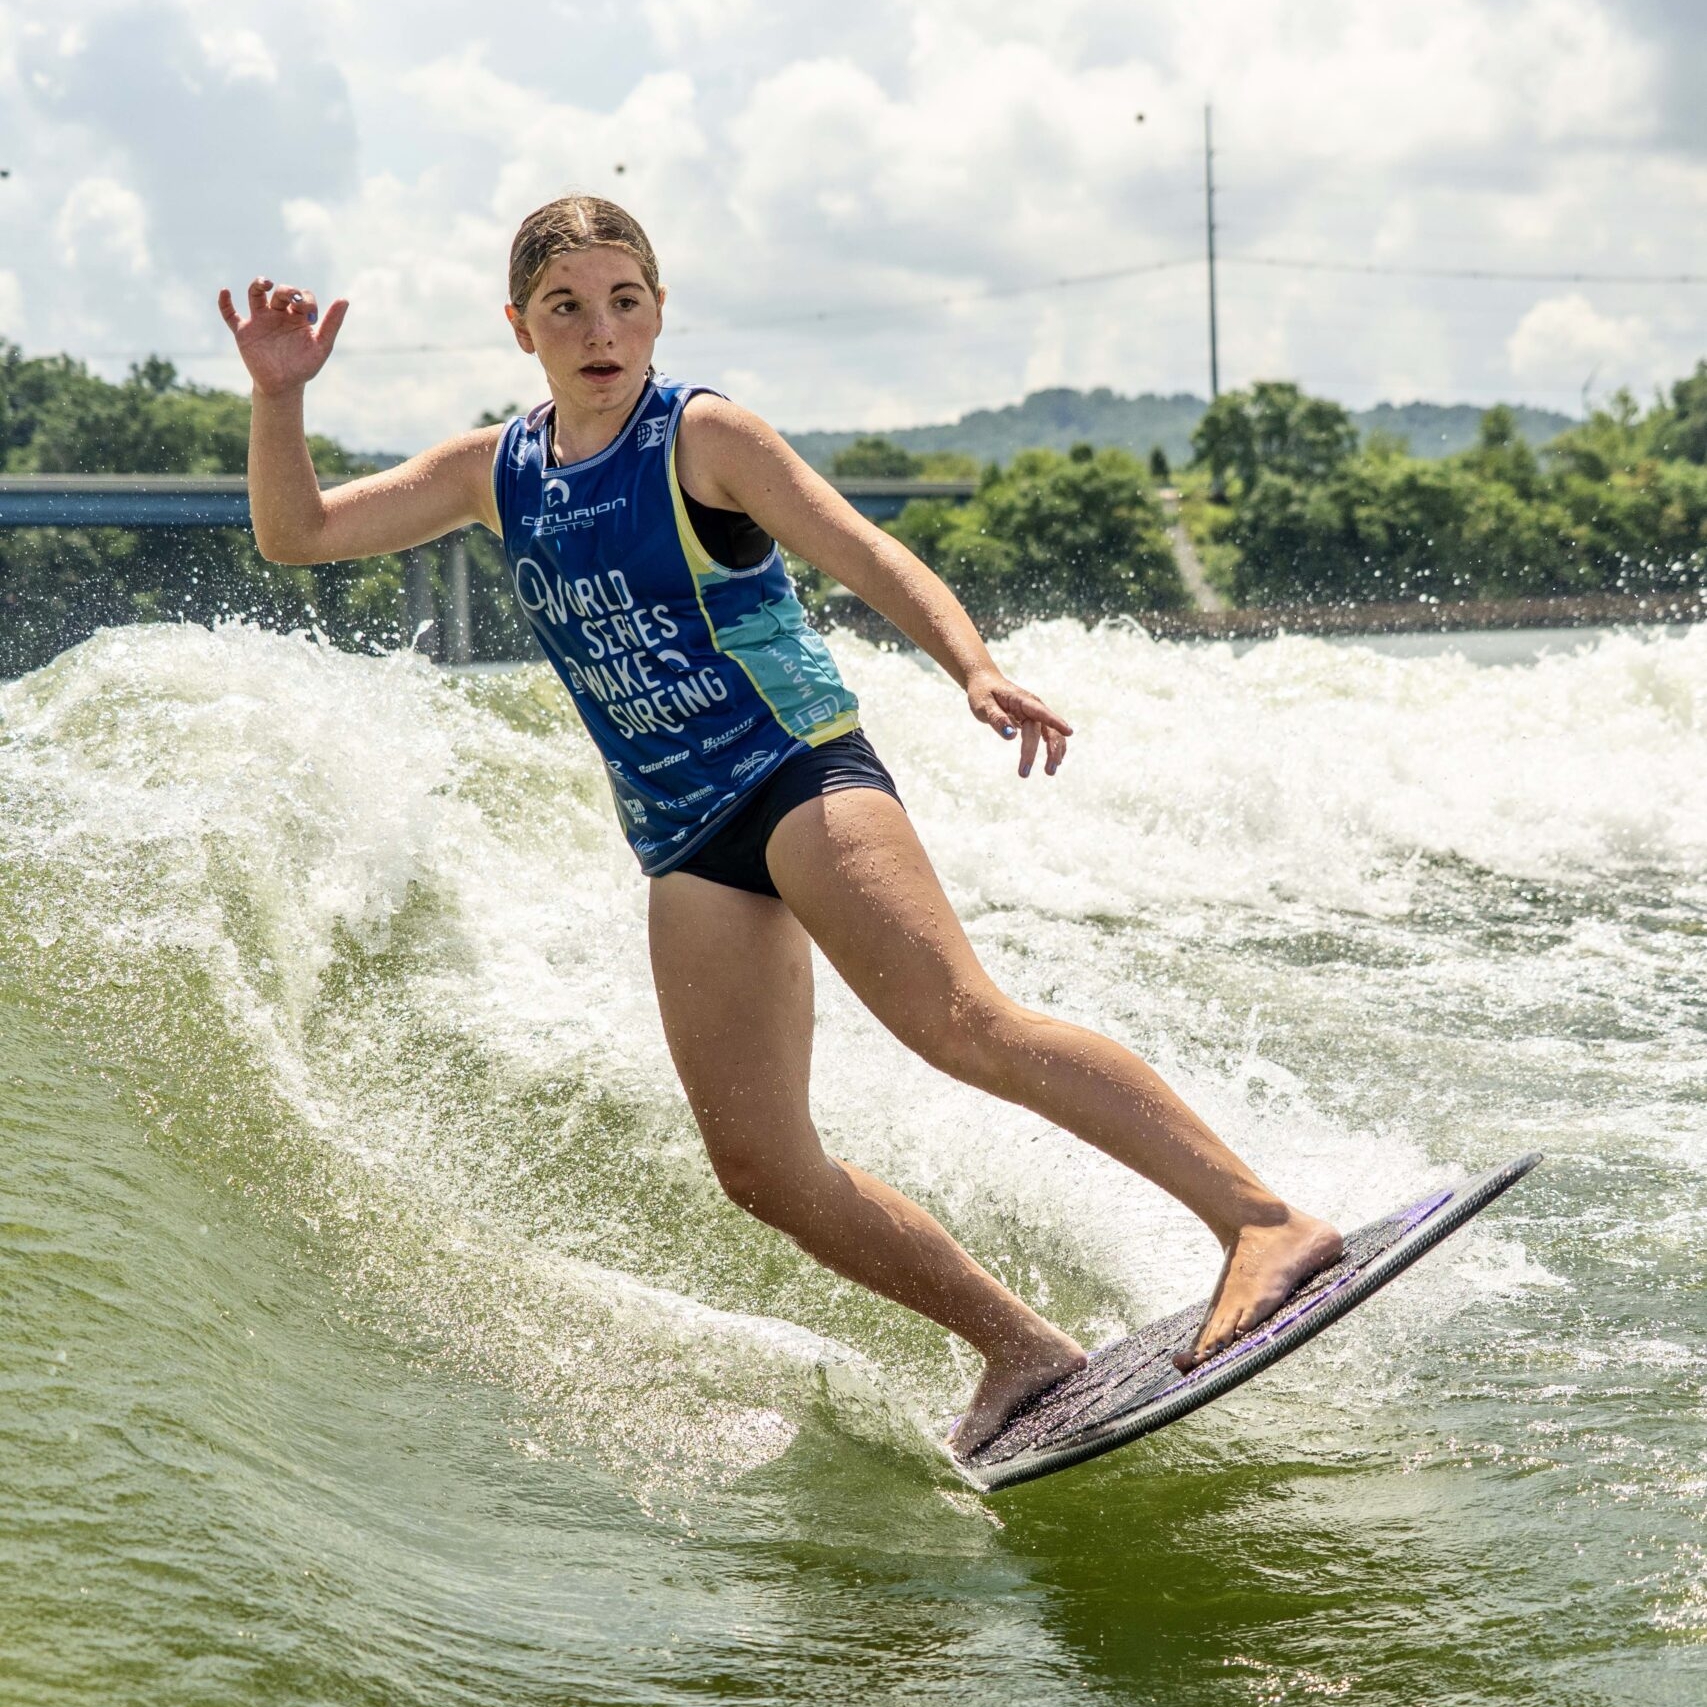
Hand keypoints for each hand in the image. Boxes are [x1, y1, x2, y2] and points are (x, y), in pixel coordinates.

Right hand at [216, 277, 348, 395]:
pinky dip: (225, 303)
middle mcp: (279, 315)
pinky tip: (225, 291)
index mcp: (298, 317)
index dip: (306, 300)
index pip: (302, 297)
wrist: (283, 386)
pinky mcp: (244, 332)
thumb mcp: (322, 346)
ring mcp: (260, 321)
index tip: (311, 315)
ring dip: (258, 285)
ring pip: (256, 295)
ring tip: (265, 283)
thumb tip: (344, 300)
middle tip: (293, 297)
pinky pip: (230, 315)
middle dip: (287, 290)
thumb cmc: (304, 366)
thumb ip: (332, 324)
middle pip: (281, 292)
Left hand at [966, 668, 1072, 776]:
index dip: (1056, 722)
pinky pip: (1048, 734)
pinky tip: (1055, 762)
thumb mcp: (983, 706)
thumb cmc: (983, 694)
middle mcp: (1033, 706)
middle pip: (1045, 729)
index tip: (1069, 733)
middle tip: (1047, 772)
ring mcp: (1035, 714)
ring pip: (1051, 733)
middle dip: (1048, 750)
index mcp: (1022, 700)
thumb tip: (1011, 736)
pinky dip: (1053, 747)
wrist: (985, 684)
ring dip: (1054, 751)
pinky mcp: (1033, 721)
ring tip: (1050, 772)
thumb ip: (997, 719)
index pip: (1041, 712)